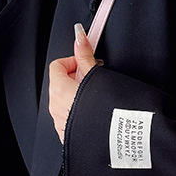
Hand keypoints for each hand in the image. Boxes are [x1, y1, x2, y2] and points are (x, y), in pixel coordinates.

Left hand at [48, 23, 102, 144]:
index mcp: (60, 90)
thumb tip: (79, 38)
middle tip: (94, 79)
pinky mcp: (68, 135)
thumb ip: (85, 56)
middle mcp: (55, 107)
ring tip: (95, 96)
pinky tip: (93, 112)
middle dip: (75, 78)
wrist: (119, 138)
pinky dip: (77, 111)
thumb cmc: (108, 109)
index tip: (85, 63)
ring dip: (76, 95)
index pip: (57, 65)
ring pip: (63, 101)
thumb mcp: (97, 75)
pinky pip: (68, 117)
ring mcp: (60, 123)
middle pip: (59, 83)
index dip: (72, 61)